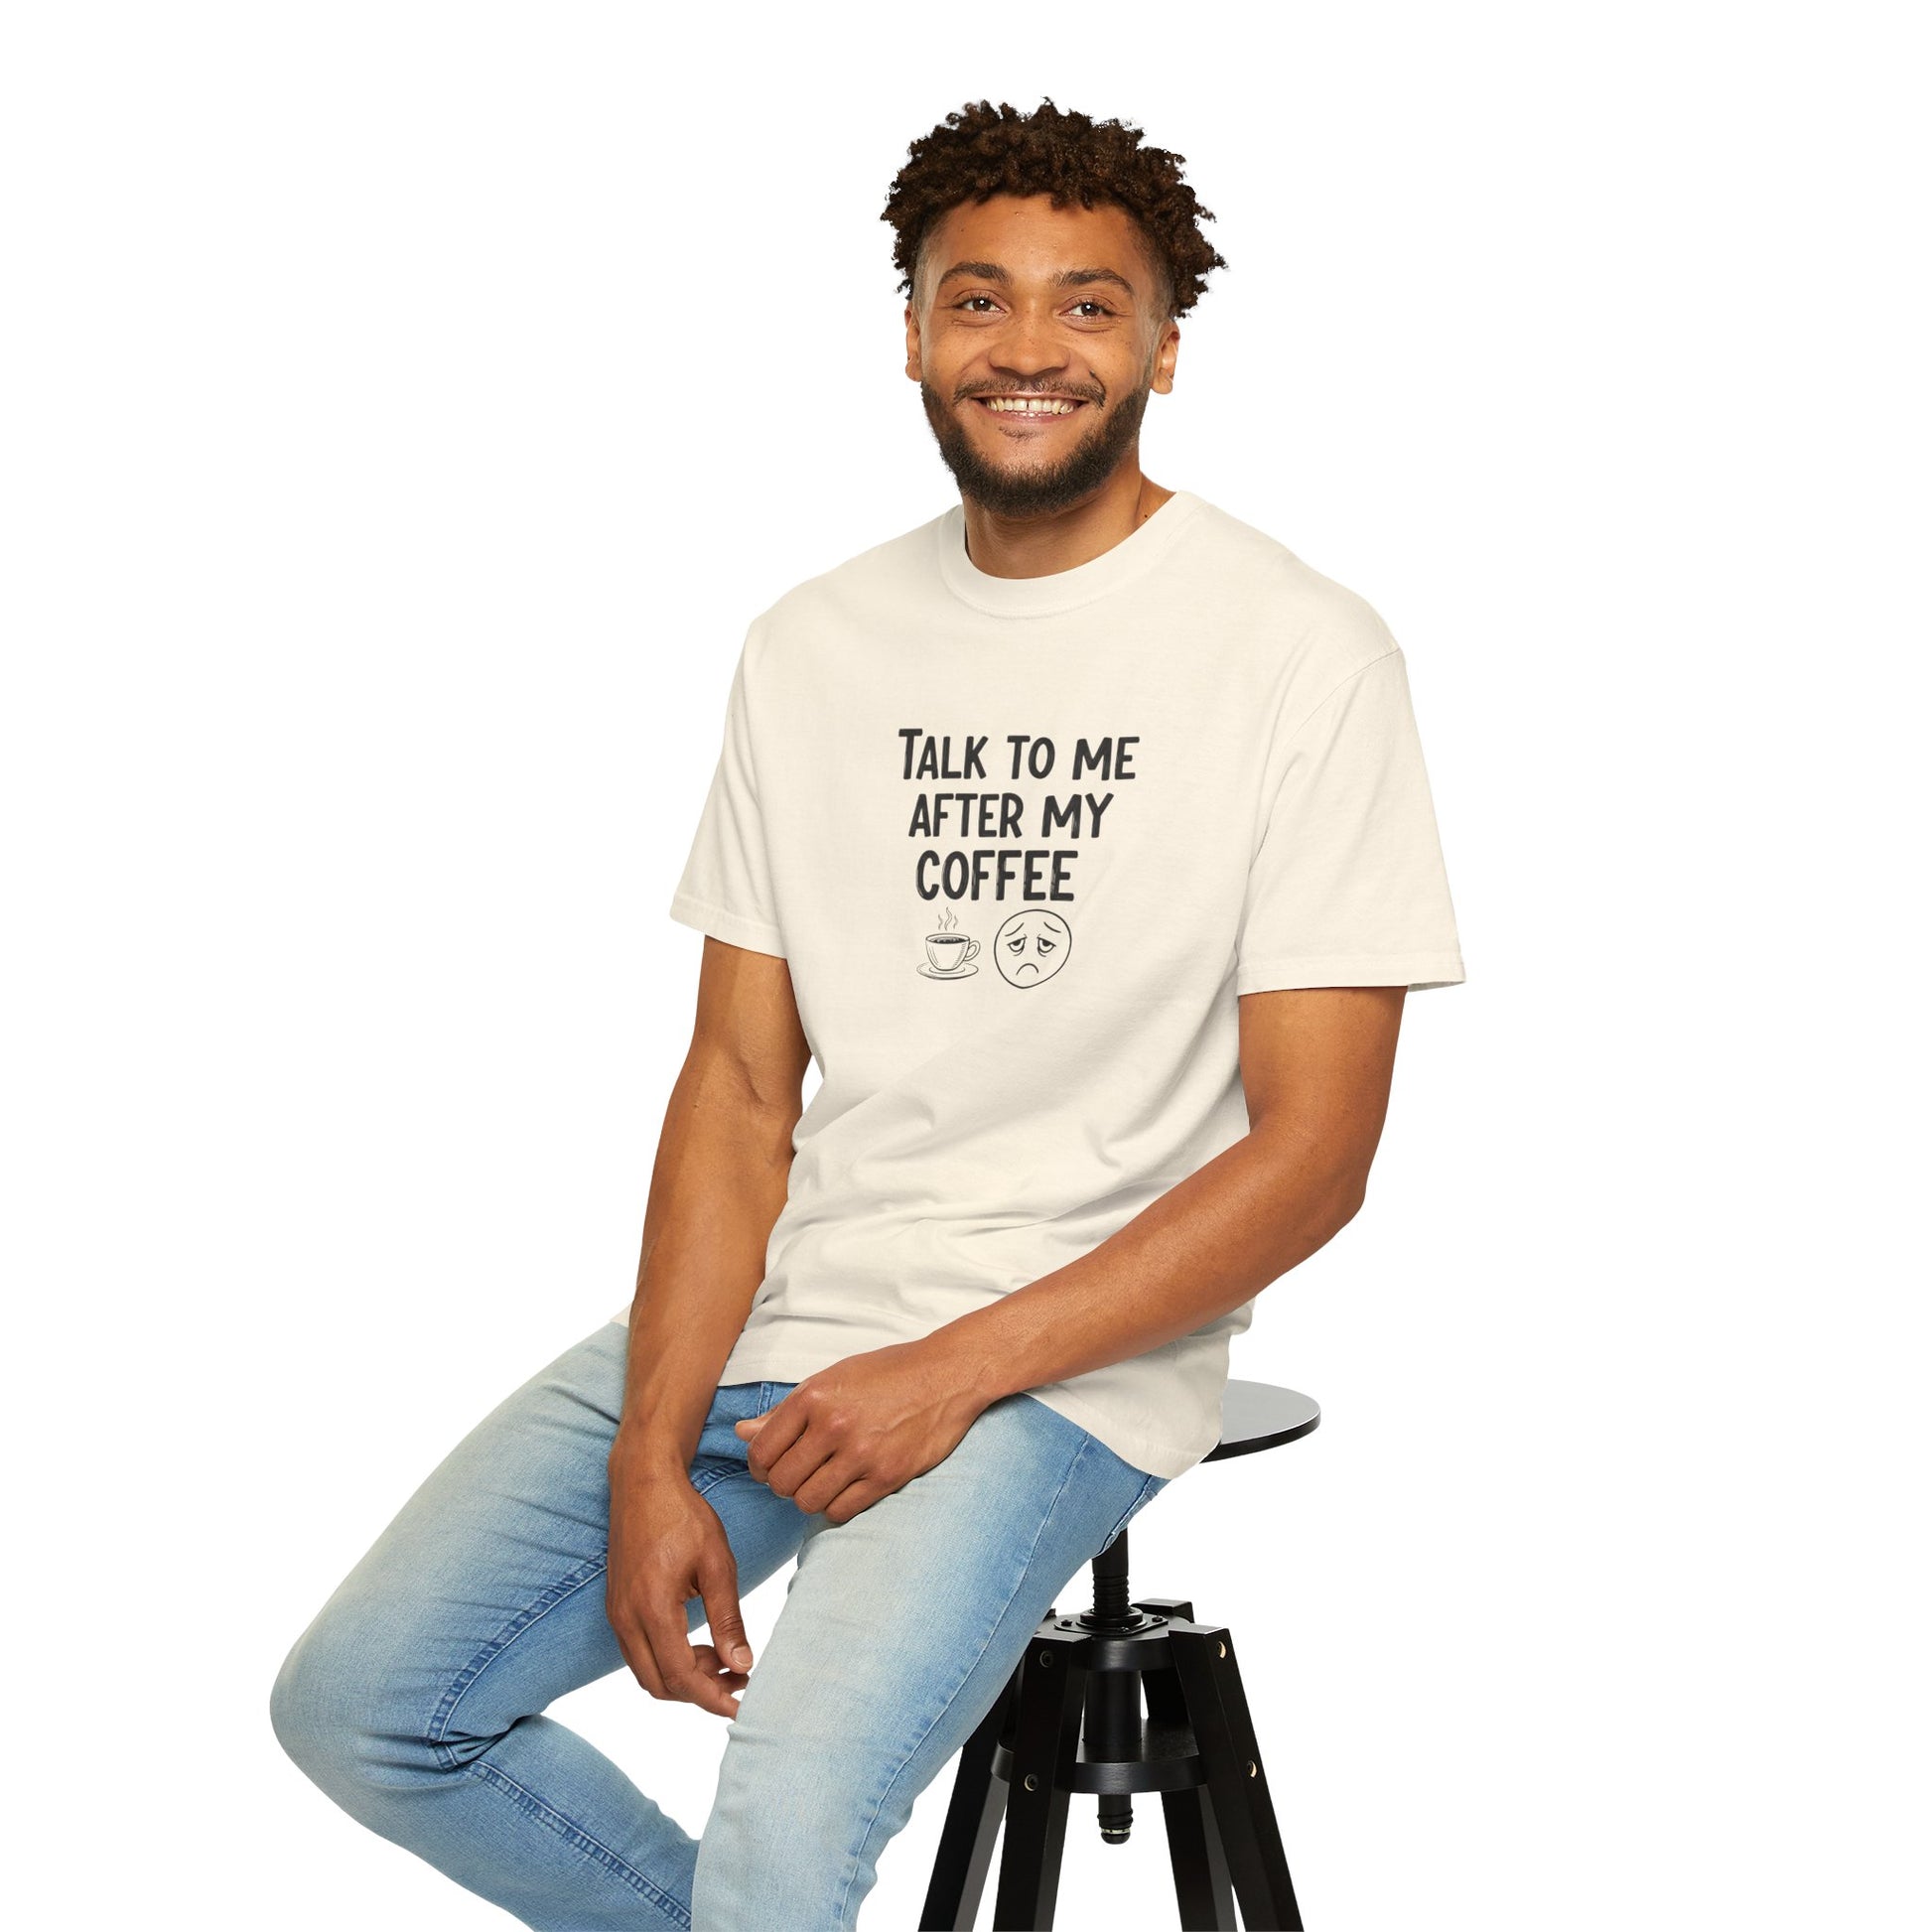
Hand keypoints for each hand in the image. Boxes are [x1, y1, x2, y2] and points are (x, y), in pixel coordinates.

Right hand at [605, 1460, 754, 1718]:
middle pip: (659, 1685)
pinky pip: (640, 1653)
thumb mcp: (717, 1563)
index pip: (680, 1676)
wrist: (643, 1483)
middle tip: (738, 1681)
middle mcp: (626, 1618)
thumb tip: (741, 1666)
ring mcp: (617, 1614)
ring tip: (725, 1661)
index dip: (712, 1698)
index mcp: (652, 1608)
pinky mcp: (617, 1607)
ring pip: (648, 1672)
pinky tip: (700, 1643)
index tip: (742, 1706)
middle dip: (700, 1693)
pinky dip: (669, 1660)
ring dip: (684, 1678)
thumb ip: (727, 1618)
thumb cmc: (683, 1516)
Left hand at [733, 1339, 987, 1524]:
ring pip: (807, 1501)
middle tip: (798, 1476)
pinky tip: (845, 1490)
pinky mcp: (887, 1475)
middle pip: (781, 1481)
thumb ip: (786, 1411)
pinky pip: (840, 1511)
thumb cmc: (887, 1373)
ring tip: (822, 1482)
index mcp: (813, 1396)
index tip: (771, 1466)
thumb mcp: (831, 1379)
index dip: (759, 1466)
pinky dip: (836, 1507)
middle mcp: (833, 1425)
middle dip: (782, 1484)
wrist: (946, 1374)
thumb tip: (742, 1433)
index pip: (761, 1451)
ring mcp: (861, 1453)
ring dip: (808, 1498)